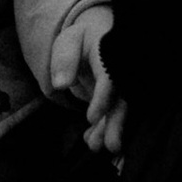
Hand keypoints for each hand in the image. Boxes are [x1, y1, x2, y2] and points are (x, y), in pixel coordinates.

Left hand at [70, 7, 128, 162]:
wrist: (99, 35)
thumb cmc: (82, 37)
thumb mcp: (69, 40)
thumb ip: (65, 59)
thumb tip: (60, 84)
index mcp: (110, 54)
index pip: (110, 78)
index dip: (103, 98)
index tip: (92, 117)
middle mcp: (120, 73)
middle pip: (121, 100)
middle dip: (115, 123)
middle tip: (110, 146)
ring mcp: (121, 86)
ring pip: (119, 111)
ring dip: (108, 130)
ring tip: (95, 147)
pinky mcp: (117, 97)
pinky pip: (113, 114)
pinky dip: (102, 129)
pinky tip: (90, 140)